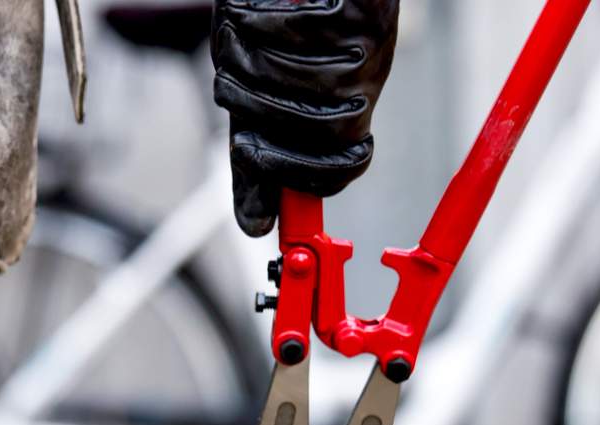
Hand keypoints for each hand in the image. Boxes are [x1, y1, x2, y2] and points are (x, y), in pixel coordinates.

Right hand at [212, 0, 399, 235]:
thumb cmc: (273, 11)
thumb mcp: (261, 90)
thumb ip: (255, 155)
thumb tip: (254, 227)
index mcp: (349, 100)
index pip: (342, 165)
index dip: (299, 174)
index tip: (254, 159)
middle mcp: (367, 73)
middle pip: (317, 129)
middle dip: (258, 110)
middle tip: (230, 86)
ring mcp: (369, 39)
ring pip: (301, 81)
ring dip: (251, 59)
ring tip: (240, 33)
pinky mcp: (357, 3)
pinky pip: (298, 31)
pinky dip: (260, 18)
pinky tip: (257, 4)